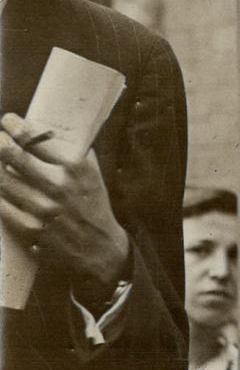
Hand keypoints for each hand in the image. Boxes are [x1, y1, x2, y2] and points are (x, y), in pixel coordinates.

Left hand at [0, 113, 129, 301]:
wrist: (99, 247)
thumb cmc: (92, 205)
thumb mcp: (91, 173)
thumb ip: (71, 151)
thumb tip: (42, 129)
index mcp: (75, 166)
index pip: (33, 136)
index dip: (13, 125)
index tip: (8, 121)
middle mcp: (58, 184)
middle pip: (10, 153)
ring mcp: (41, 207)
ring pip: (0, 178)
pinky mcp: (29, 228)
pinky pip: (0, 204)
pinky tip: (1, 187)